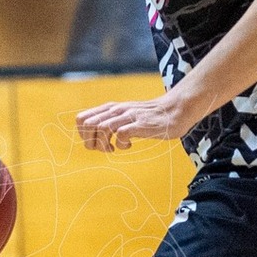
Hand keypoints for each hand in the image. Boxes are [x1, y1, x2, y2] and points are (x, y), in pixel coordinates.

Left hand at [75, 94, 190, 153]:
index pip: (81, 119)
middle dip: (91, 142)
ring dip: (104, 144)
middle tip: (104, 148)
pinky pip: (121, 134)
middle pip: (88, 125)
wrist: (175, 110)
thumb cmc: (149, 117)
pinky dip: (121, 144)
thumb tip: (93, 135)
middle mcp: (116, 110)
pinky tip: (129, 146)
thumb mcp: (126, 116)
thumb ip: (110, 121)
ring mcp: (128, 116)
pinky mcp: (140, 124)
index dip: (83, 135)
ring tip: (113, 149)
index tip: (95, 142)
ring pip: (102, 128)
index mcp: (110, 108)